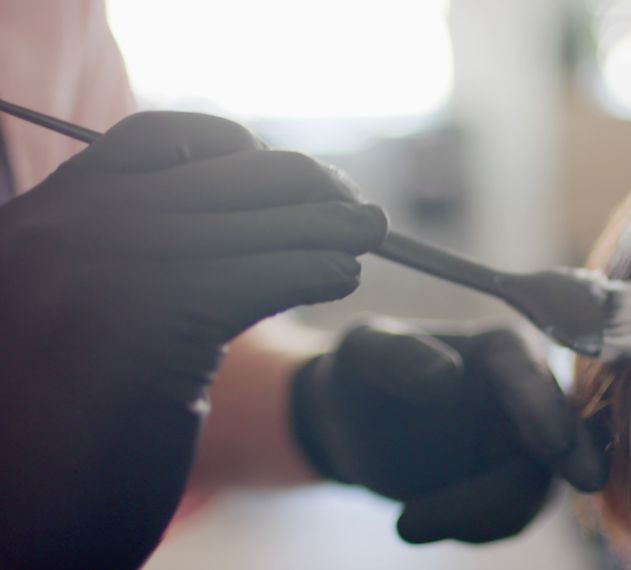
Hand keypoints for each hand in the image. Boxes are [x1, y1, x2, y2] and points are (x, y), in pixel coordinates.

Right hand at [0, 112, 386, 567]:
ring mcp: (96, 277)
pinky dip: (313, 269)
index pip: (149, 141)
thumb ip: (127, 251)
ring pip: (247, 228)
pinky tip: (341, 276)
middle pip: (215, 177)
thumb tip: (244, 203)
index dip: (231, 148)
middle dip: (300, 185)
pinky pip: (258, 279)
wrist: (24, 521)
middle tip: (355, 204)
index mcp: (37, 223)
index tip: (285, 174)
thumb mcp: (75, 312)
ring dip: (324, 227)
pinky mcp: (145, 329)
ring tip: (368, 234)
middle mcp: (57, 235)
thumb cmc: (59, 426)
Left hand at [291, 322, 607, 543]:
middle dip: (571, 461)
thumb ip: (399, 357)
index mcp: (502, 349)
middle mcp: (530, 394)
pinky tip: (417, 520)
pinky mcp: (516, 487)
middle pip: (556, 434)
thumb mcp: (364, 353)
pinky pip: (512, 518)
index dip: (544, 406)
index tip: (555, 442)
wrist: (357, 427)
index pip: (529, 374)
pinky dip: (470, 528)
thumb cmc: (363, 374)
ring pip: (535, 489)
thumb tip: (446, 375)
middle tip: (587, 482)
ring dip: (480, 515)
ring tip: (406, 523)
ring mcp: (530, 445)